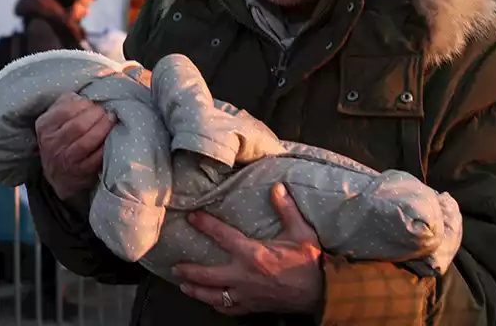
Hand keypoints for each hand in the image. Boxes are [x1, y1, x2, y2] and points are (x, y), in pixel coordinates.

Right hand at [35, 92, 113, 201]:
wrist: (58, 174)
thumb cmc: (61, 138)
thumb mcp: (55, 119)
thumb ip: (66, 103)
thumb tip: (85, 96)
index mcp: (45, 125)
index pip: (66, 110)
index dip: (85, 104)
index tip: (95, 103)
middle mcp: (52, 143)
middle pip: (79, 125)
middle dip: (98, 115)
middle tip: (108, 112)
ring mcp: (65, 159)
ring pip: (87, 141)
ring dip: (104, 128)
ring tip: (112, 121)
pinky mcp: (80, 172)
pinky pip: (96, 157)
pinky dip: (106, 145)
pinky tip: (112, 138)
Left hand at [174, 183, 323, 315]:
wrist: (320, 293)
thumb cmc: (309, 263)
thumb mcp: (301, 232)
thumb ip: (286, 209)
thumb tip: (277, 187)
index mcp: (253, 254)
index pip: (222, 236)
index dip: (205, 225)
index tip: (191, 217)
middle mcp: (244, 276)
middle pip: (208, 274)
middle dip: (189, 270)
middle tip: (175, 265)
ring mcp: (246, 294)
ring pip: (214, 296)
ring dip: (196, 290)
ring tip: (183, 285)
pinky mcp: (252, 307)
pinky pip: (229, 309)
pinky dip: (218, 306)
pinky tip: (211, 302)